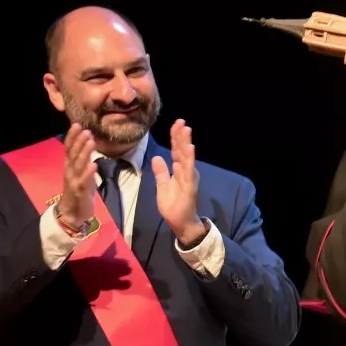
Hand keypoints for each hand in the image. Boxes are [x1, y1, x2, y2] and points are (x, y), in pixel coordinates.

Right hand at [57, 124, 96, 225]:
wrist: (72, 213)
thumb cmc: (79, 190)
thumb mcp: (81, 172)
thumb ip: (83, 158)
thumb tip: (89, 141)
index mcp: (69, 165)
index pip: (68, 148)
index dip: (72, 136)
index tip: (77, 125)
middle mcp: (69, 171)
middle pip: (73, 154)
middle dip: (79, 141)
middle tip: (86, 130)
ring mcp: (73, 180)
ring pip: (78, 164)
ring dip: (84, 152)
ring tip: (91, 141)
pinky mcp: (79, 191)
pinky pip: (83, 181)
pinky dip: (88, 172)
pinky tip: (94, 164)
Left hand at [152, 119, 204, 245]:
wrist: (180, 223)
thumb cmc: (173, 206)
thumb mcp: (162, 186)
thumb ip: (161, 172)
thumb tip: (156, 158)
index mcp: (179, 171)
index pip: (176, 150)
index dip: (175, 137)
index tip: (176, 124)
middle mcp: (185, 172)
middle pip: (182, 150)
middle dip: (181, 136)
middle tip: (181, 121)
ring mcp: (188, 178)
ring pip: (187, 158)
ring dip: (186, 143)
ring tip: (186, 130)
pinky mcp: (189, 187)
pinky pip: (188, 171)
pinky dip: (189, 159)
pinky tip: (189, 148)